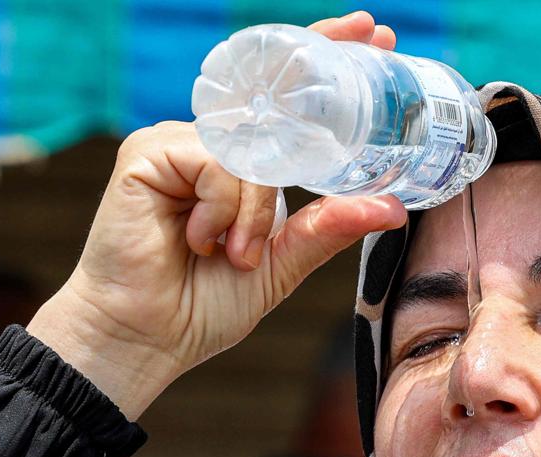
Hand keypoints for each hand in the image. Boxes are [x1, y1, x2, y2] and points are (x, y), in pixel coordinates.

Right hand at [28, 11, 404, 420]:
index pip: (284, 104)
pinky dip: (222, 207)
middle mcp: (209, 146)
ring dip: (255, 210)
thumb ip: (327, 230)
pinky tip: (201, 239)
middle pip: (271, 102)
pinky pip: (215, 162)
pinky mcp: (147, 154)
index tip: (373, 33)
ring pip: (249, 150)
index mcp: (240, 166)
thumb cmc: (203, 305)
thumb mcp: (281, 265)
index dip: (323, 60)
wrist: (147, 339)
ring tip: (234, 254)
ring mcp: (176, 145)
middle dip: (319, 72)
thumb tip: (392, 208)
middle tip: (371, 34)